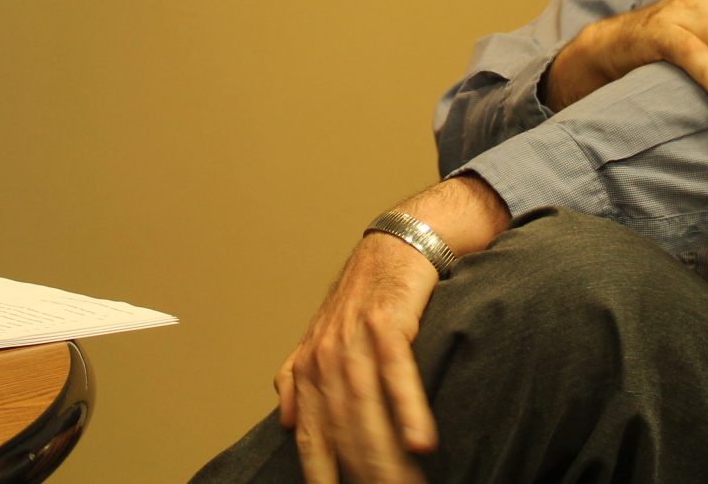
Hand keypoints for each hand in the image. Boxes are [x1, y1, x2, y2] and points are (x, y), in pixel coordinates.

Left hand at [276, 178, 509, 482]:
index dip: (319, 471)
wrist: (393, 247)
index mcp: (309, 367)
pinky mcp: (386, 322)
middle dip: (361, 472)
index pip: (311, 434)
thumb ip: (301, 378)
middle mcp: (326, 356)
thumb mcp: (324, 338)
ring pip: (367, 409)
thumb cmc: (363, 299)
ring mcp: (354, 338)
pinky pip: (397, 373)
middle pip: (342, 430)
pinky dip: (408, 409)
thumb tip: (286, 422)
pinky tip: (420, 443)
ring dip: (386, 455)